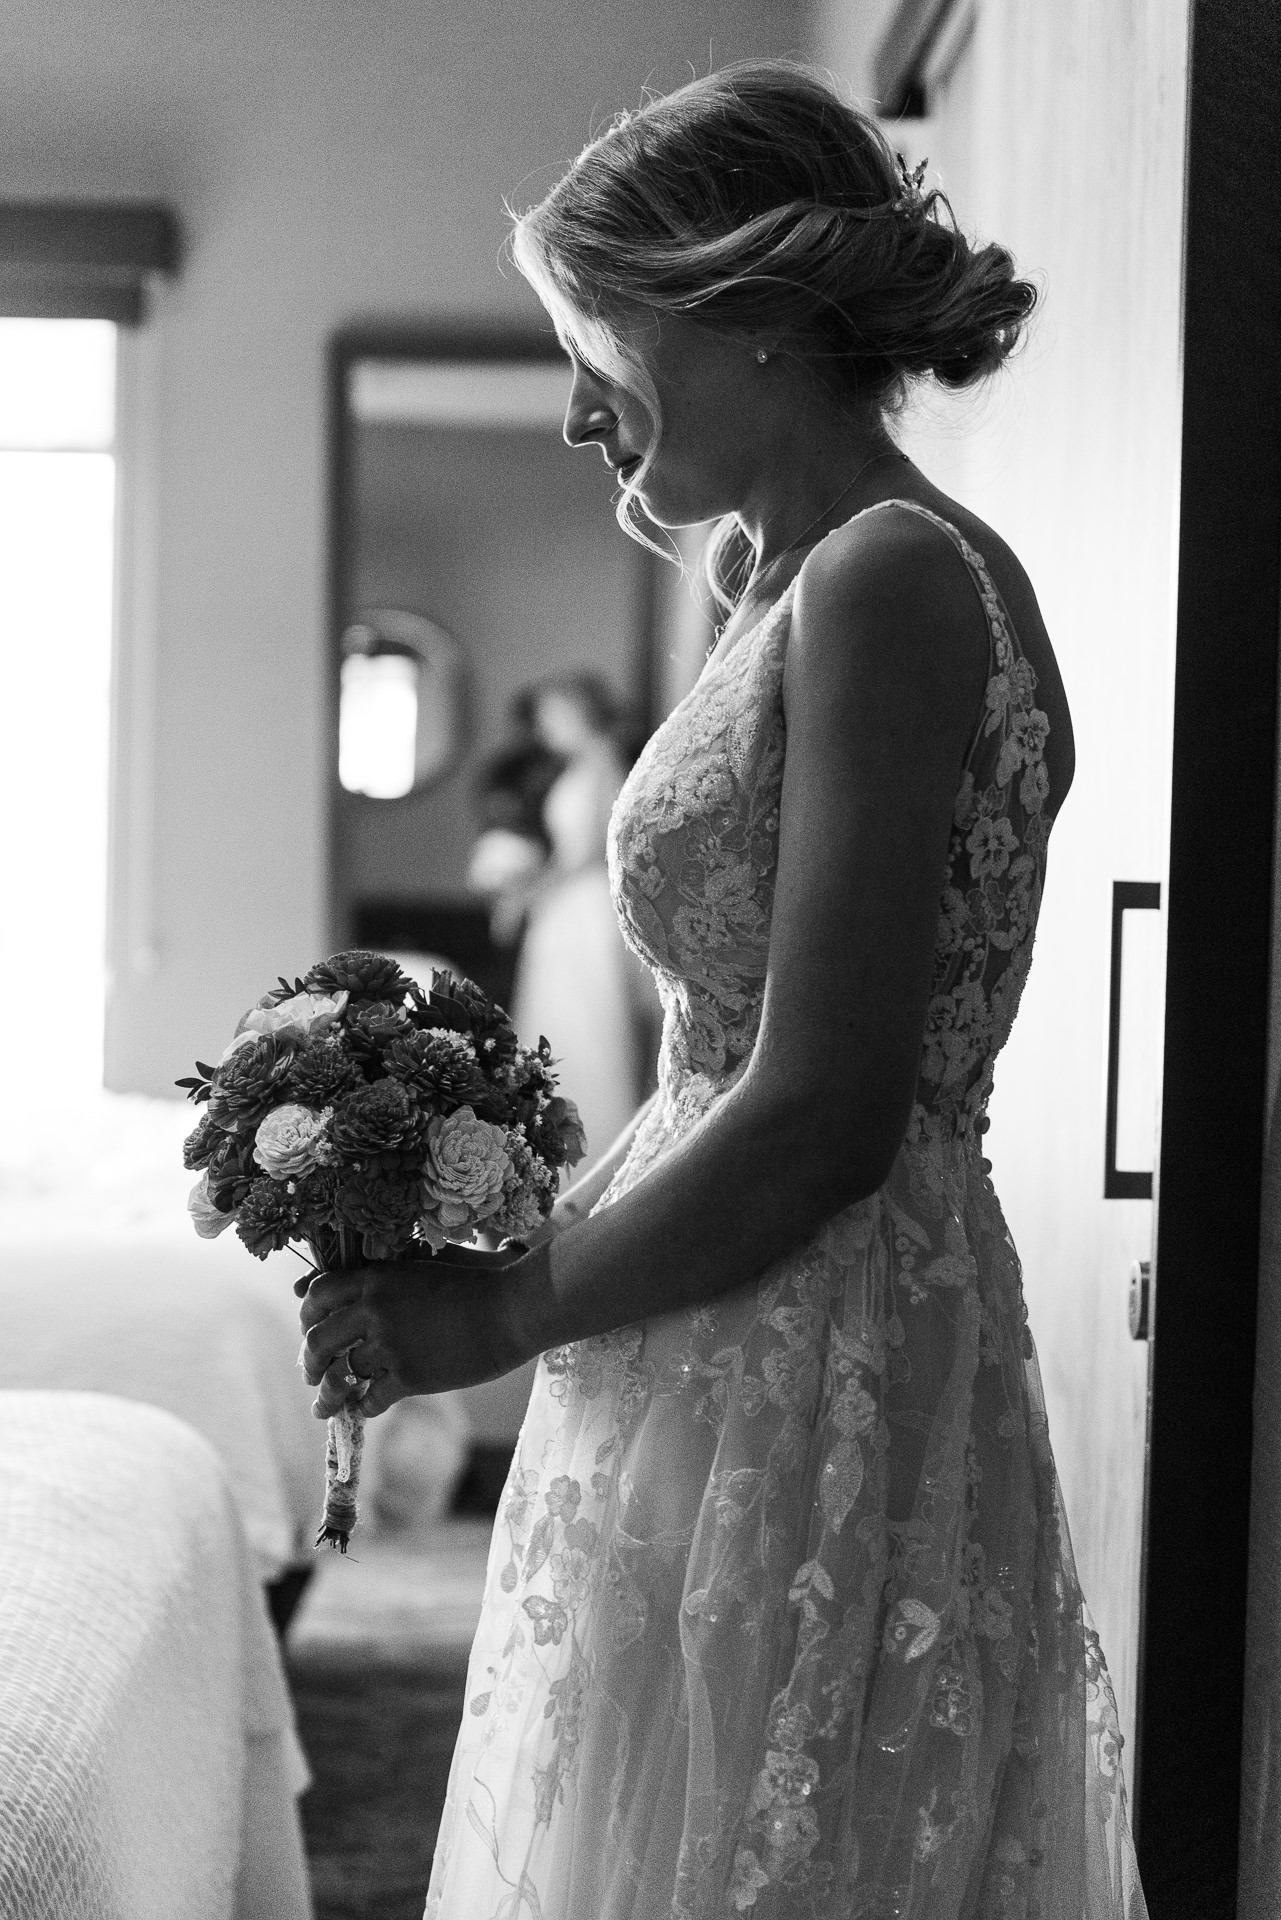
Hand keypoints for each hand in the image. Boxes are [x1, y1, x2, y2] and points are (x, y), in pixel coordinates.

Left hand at [298, 1241, 543, 1419]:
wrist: (511, 1309)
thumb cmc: (472, 1284)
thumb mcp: (420, 1268)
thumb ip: (380, 1276)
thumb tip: (346, 1292)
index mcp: (375, 1278)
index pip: (317, 1296)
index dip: (308, 1316)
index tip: (311, 1330)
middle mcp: (374, 1310)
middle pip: (319, 1340)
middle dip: (309, 1362)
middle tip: (310, 1374)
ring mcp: (390, 1345)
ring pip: (341, 1376)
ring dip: (330, 1394)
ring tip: (326, 1406)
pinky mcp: (409, 1377)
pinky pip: (370, 1400)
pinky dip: (363, 1408)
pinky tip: (364, 1409)